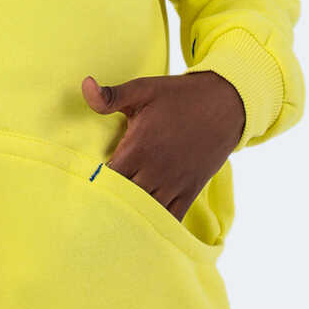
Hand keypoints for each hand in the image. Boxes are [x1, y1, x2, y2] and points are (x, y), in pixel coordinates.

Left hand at [81, 70, 244, 221]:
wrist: (225, 105)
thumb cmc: (179, 97)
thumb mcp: (143, 90)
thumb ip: (111, 96)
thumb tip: (85, 84)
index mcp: (138, 147)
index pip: (106, 177)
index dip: (92, 182)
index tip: (83, 182)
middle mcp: (154, 171)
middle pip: (123, 197)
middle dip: (108, 199)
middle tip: (94, 203)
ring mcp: (173, 184)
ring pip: (144, 211)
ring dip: (130, 212)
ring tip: (114, 215)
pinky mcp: (189, 191)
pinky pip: (171, 218)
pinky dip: (156, 222)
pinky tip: (143, 224)